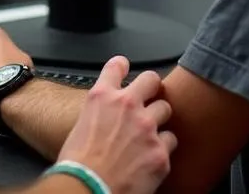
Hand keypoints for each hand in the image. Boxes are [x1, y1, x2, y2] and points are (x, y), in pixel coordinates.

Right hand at [58, 56, 174, 193]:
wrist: (87, 190)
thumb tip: (106, 119)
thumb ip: (98, 114)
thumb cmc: (78, 166)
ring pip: (165, 108)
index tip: (124, 67)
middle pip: (151, 80)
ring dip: (158, 119)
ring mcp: (146, 127)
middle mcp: (127, 105)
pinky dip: (162, 148)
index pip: (116, 66)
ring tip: (150, 133)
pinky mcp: (160, 152)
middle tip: (150, 97)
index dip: (121, 66)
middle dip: (152, 87)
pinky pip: (170, 141)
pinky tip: (152, 157)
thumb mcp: (80, 127)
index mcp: (102, 97)